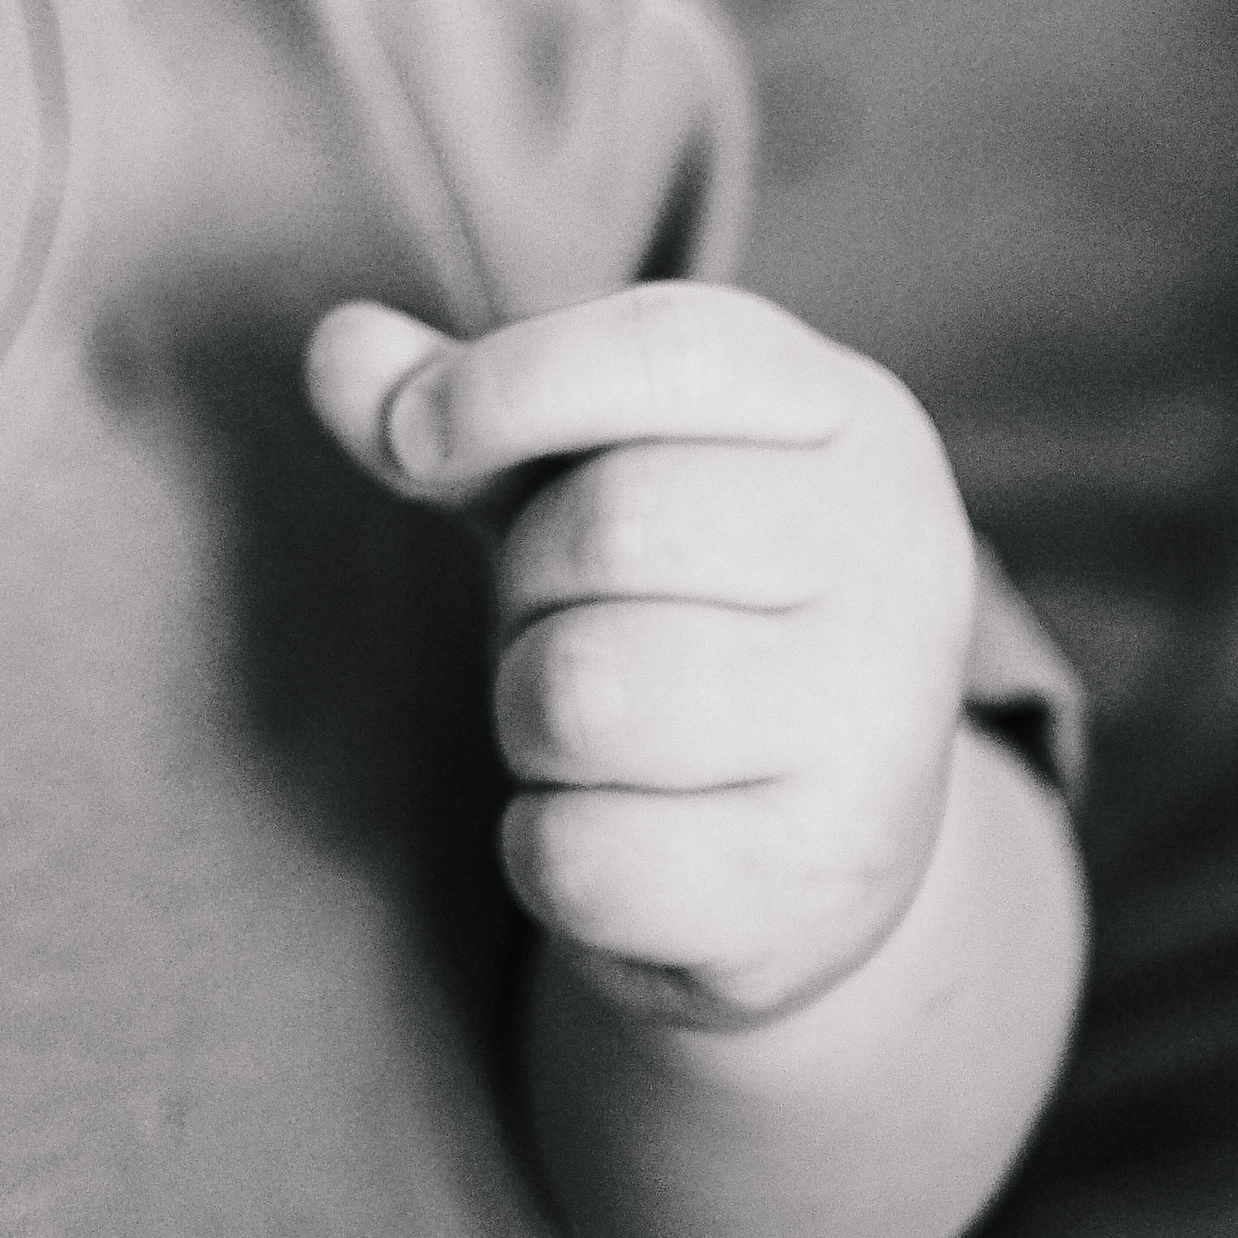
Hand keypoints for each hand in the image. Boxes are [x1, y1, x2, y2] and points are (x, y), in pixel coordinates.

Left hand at [308, 283, 976, 1031]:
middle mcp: (900, 561)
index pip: (668, 349)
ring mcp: (878, 733)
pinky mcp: (820, 888)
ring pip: (581, 694)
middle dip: (528, 584)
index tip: (414, 439)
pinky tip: (618, 832)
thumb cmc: (674, 605)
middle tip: (570, 622)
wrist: (804, 851)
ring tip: (601, 731)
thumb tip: (337, 349)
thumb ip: (456, 401)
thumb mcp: (572, 475)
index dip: (508, 382)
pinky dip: (546, 847)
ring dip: (529, 718)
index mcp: (853, 420)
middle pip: (609, 525)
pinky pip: (579, 854)